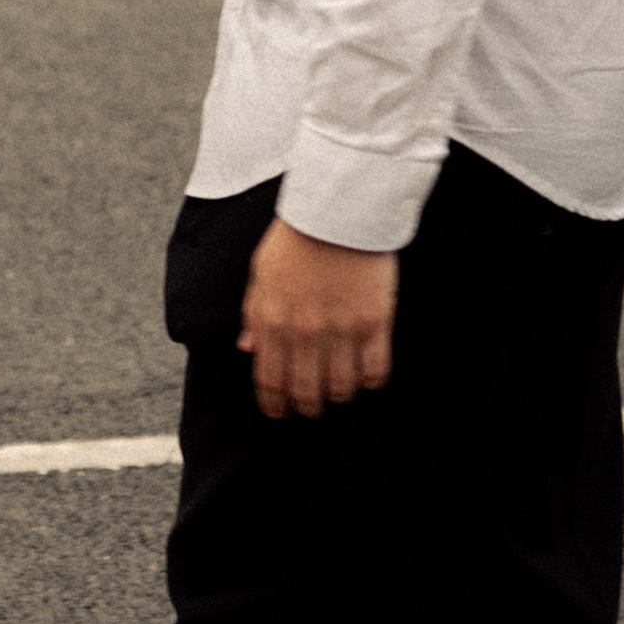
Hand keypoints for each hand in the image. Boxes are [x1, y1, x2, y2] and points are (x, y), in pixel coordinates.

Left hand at [238, 216, 397, 419]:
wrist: (336, 210)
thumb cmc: (296, 239)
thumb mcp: (261, 274)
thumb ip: (254, 315)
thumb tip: (247, 350)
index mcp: (273, 321)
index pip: (269, 381)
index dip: (274, 405)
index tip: (279, 413)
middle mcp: (305, 332)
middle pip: (306, 393)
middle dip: (307, 407)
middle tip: (311, 407)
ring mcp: (342, 329)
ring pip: (341, 389)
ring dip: (339, 395)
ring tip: (339, 389)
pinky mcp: (375, 322)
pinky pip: (376, 371)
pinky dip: (370, 381)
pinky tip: (366, 375)